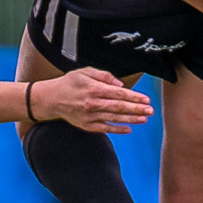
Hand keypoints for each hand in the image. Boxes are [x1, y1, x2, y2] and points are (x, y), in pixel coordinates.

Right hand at [31, 68, 152, 133]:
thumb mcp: (85, 72)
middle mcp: (92, 103)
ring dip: (131, 119)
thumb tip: (120, 85)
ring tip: (144, 119)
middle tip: (151, 110)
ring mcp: (89, 116)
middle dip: (136, 109)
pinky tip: (129, 129)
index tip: (146, 99)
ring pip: (114, 118)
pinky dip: (117, 129)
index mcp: (93, 89)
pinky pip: (104, 128)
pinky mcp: (86, 125)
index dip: (134, 96)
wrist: (50, 99)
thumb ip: (104, 76)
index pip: (118, 93)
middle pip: (119, 107)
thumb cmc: (70, 83)